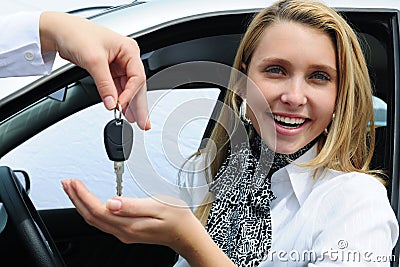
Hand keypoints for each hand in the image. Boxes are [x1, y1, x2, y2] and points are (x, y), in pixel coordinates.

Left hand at [39, 12, 148, 129]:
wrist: (58, 31)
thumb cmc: (76, 34)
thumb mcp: (93, 61)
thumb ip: (105, 85)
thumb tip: (112, 103)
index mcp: (129, 50)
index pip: (137, 77)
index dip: (130, 93)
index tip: (121, 105)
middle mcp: (126, 57)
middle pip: (136, 85)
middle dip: (139, 104)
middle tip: (144, 122)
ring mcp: (118, 64)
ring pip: (128, 88)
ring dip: (130, 104)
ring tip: (135, 120)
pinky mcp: (108, 70)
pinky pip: (117, 88)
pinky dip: (119, 99)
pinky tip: (123, 110)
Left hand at [62, 180, 198, 248]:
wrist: (185, 234)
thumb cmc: (176, 219)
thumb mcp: (158, 206)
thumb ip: (133, 205)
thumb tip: (111, 202)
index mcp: (129, 224)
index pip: (98, 210)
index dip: (83, 196)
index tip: (75, 182)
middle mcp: (123, 231)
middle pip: (91, 216)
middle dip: (76, 199)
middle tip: (67, 183)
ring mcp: (124, 233)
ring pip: (95, 220)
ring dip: (81, 204)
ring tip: (73, 190)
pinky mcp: (126, 231)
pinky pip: (102, 221)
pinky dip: (91, 209)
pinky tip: (90, 202)